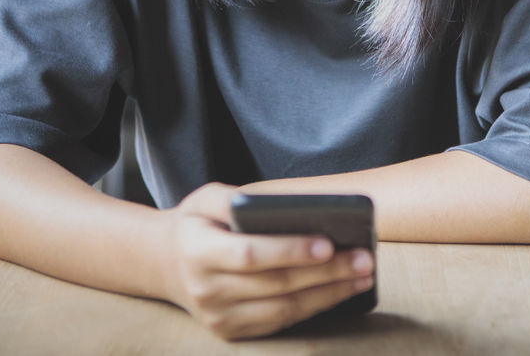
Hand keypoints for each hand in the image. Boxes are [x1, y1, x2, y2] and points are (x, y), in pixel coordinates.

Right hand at [159, 183, 374, 339]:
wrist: (165, 264)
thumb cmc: (196, 224)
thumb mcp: (204, 199)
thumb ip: (233, 199)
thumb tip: (279, 207)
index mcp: (197, 252)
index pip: (250, 254)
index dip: (289, 251)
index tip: (328, 243)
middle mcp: (206, 290)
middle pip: (275, 284)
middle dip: (325, 273)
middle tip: (364, 258)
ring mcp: (218, 317)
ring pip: (283, 309)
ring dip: (329, 295)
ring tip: (363, 276)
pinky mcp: (231, 332)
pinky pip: (279, 323)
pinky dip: (314, 309)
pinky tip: (341, 292)